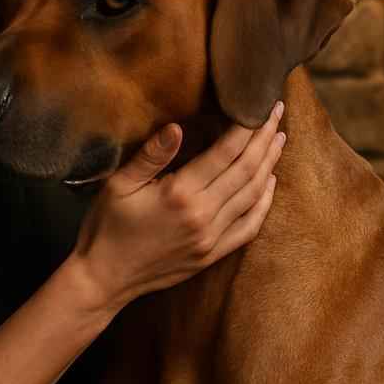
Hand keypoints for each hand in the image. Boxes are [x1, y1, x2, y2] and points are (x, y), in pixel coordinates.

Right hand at [65, 101, 285, 314]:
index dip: (247, 127)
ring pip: (253, 195)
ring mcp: (211, 237)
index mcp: (180, 193)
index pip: (226, 152)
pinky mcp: (212, 254)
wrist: (104, 278)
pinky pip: (249, 227)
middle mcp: (202, 215)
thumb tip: (178, 127)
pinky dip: (264, 203)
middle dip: (265, 138)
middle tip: (277, 113)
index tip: (261, 105)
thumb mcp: (119, 184)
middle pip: (246, 170)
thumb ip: (151, 155)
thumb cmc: (106, 227)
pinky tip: (270, 184)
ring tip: (279, 140)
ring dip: (269, 165)